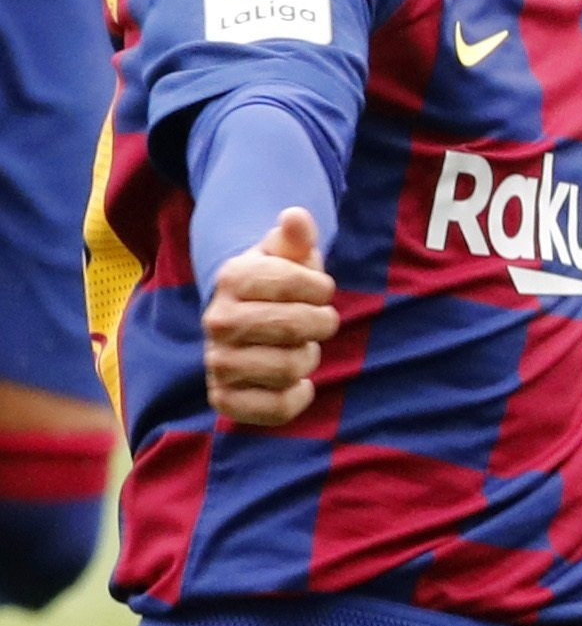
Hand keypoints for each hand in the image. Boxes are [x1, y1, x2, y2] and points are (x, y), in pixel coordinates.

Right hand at [202, 208, 337, 426]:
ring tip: (298, 347)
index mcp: (233, 277)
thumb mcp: (288, 253)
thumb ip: (296, 236)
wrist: (247, 320)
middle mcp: (217, 321)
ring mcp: (217, 363)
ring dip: (308, 358)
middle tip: (317, 321)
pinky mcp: (224, 399)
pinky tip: (294, 382)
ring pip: (290, 367)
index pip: (298, 283)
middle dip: (321, 323)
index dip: (321, 288)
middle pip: (297, 327)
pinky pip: (276, 408)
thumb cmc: (279, 283)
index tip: (319, 289)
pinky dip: (296, 396)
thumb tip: (295, 217)